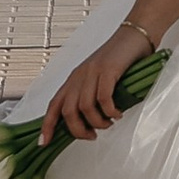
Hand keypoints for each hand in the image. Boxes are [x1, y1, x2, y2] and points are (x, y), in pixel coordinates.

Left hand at [42, 26, 149, 143]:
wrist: (134, 35)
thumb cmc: (118, 59)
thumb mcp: (97, 79)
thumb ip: (89, 96)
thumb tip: (87, 124)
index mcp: (74, 79)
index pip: (53, 105)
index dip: (47, 125)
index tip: (44, 143)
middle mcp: (79, 76)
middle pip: (68, 111)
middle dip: (78, 130)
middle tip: (92, 136)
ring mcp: (92, 72)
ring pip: (84, 107)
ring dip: (97, 122)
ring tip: (108, 123)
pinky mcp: (108, 70)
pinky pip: (103, 98)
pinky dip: (110, 111)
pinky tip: (117, 113)